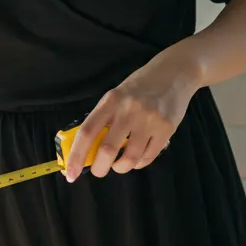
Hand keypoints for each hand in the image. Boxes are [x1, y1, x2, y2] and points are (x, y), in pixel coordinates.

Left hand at [65, 61, 198, 181]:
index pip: (87, 132)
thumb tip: (88, 150)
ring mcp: (149, 120)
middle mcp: (129, 110)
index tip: (70, 173)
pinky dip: (138, 163)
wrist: (174, 73)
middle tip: (99, 171)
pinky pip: (148, 157)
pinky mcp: (166, 129)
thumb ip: (104, 119)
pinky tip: (136, 158)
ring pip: (129, 158)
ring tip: (119, 165)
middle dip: (99, 168)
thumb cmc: (140, 86)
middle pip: (107, 149)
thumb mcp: (117, 96)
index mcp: (111, 100)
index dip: (76, 155)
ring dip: (120, 167)